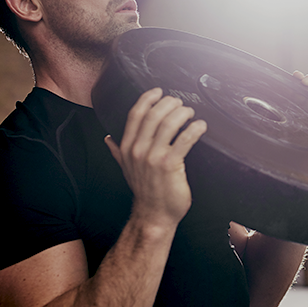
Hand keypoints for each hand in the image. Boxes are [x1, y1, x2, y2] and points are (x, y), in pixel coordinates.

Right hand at [105, 88, 207, 226]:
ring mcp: (153, 157)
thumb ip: (117, 151)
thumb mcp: (125, 169)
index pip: (135, 114)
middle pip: (154, 114)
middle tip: (180, 103)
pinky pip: (184, 139)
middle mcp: (138, 150)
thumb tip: (108, 138)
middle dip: (169, 103)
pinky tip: (200, 126)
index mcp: (127, 147)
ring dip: (183, 113)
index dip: (148, 98)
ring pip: (169, 123)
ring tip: (191, 113)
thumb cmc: (145, 191)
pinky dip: (194, 128)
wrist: (154, 215)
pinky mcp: (170, 165)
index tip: (159, 91)